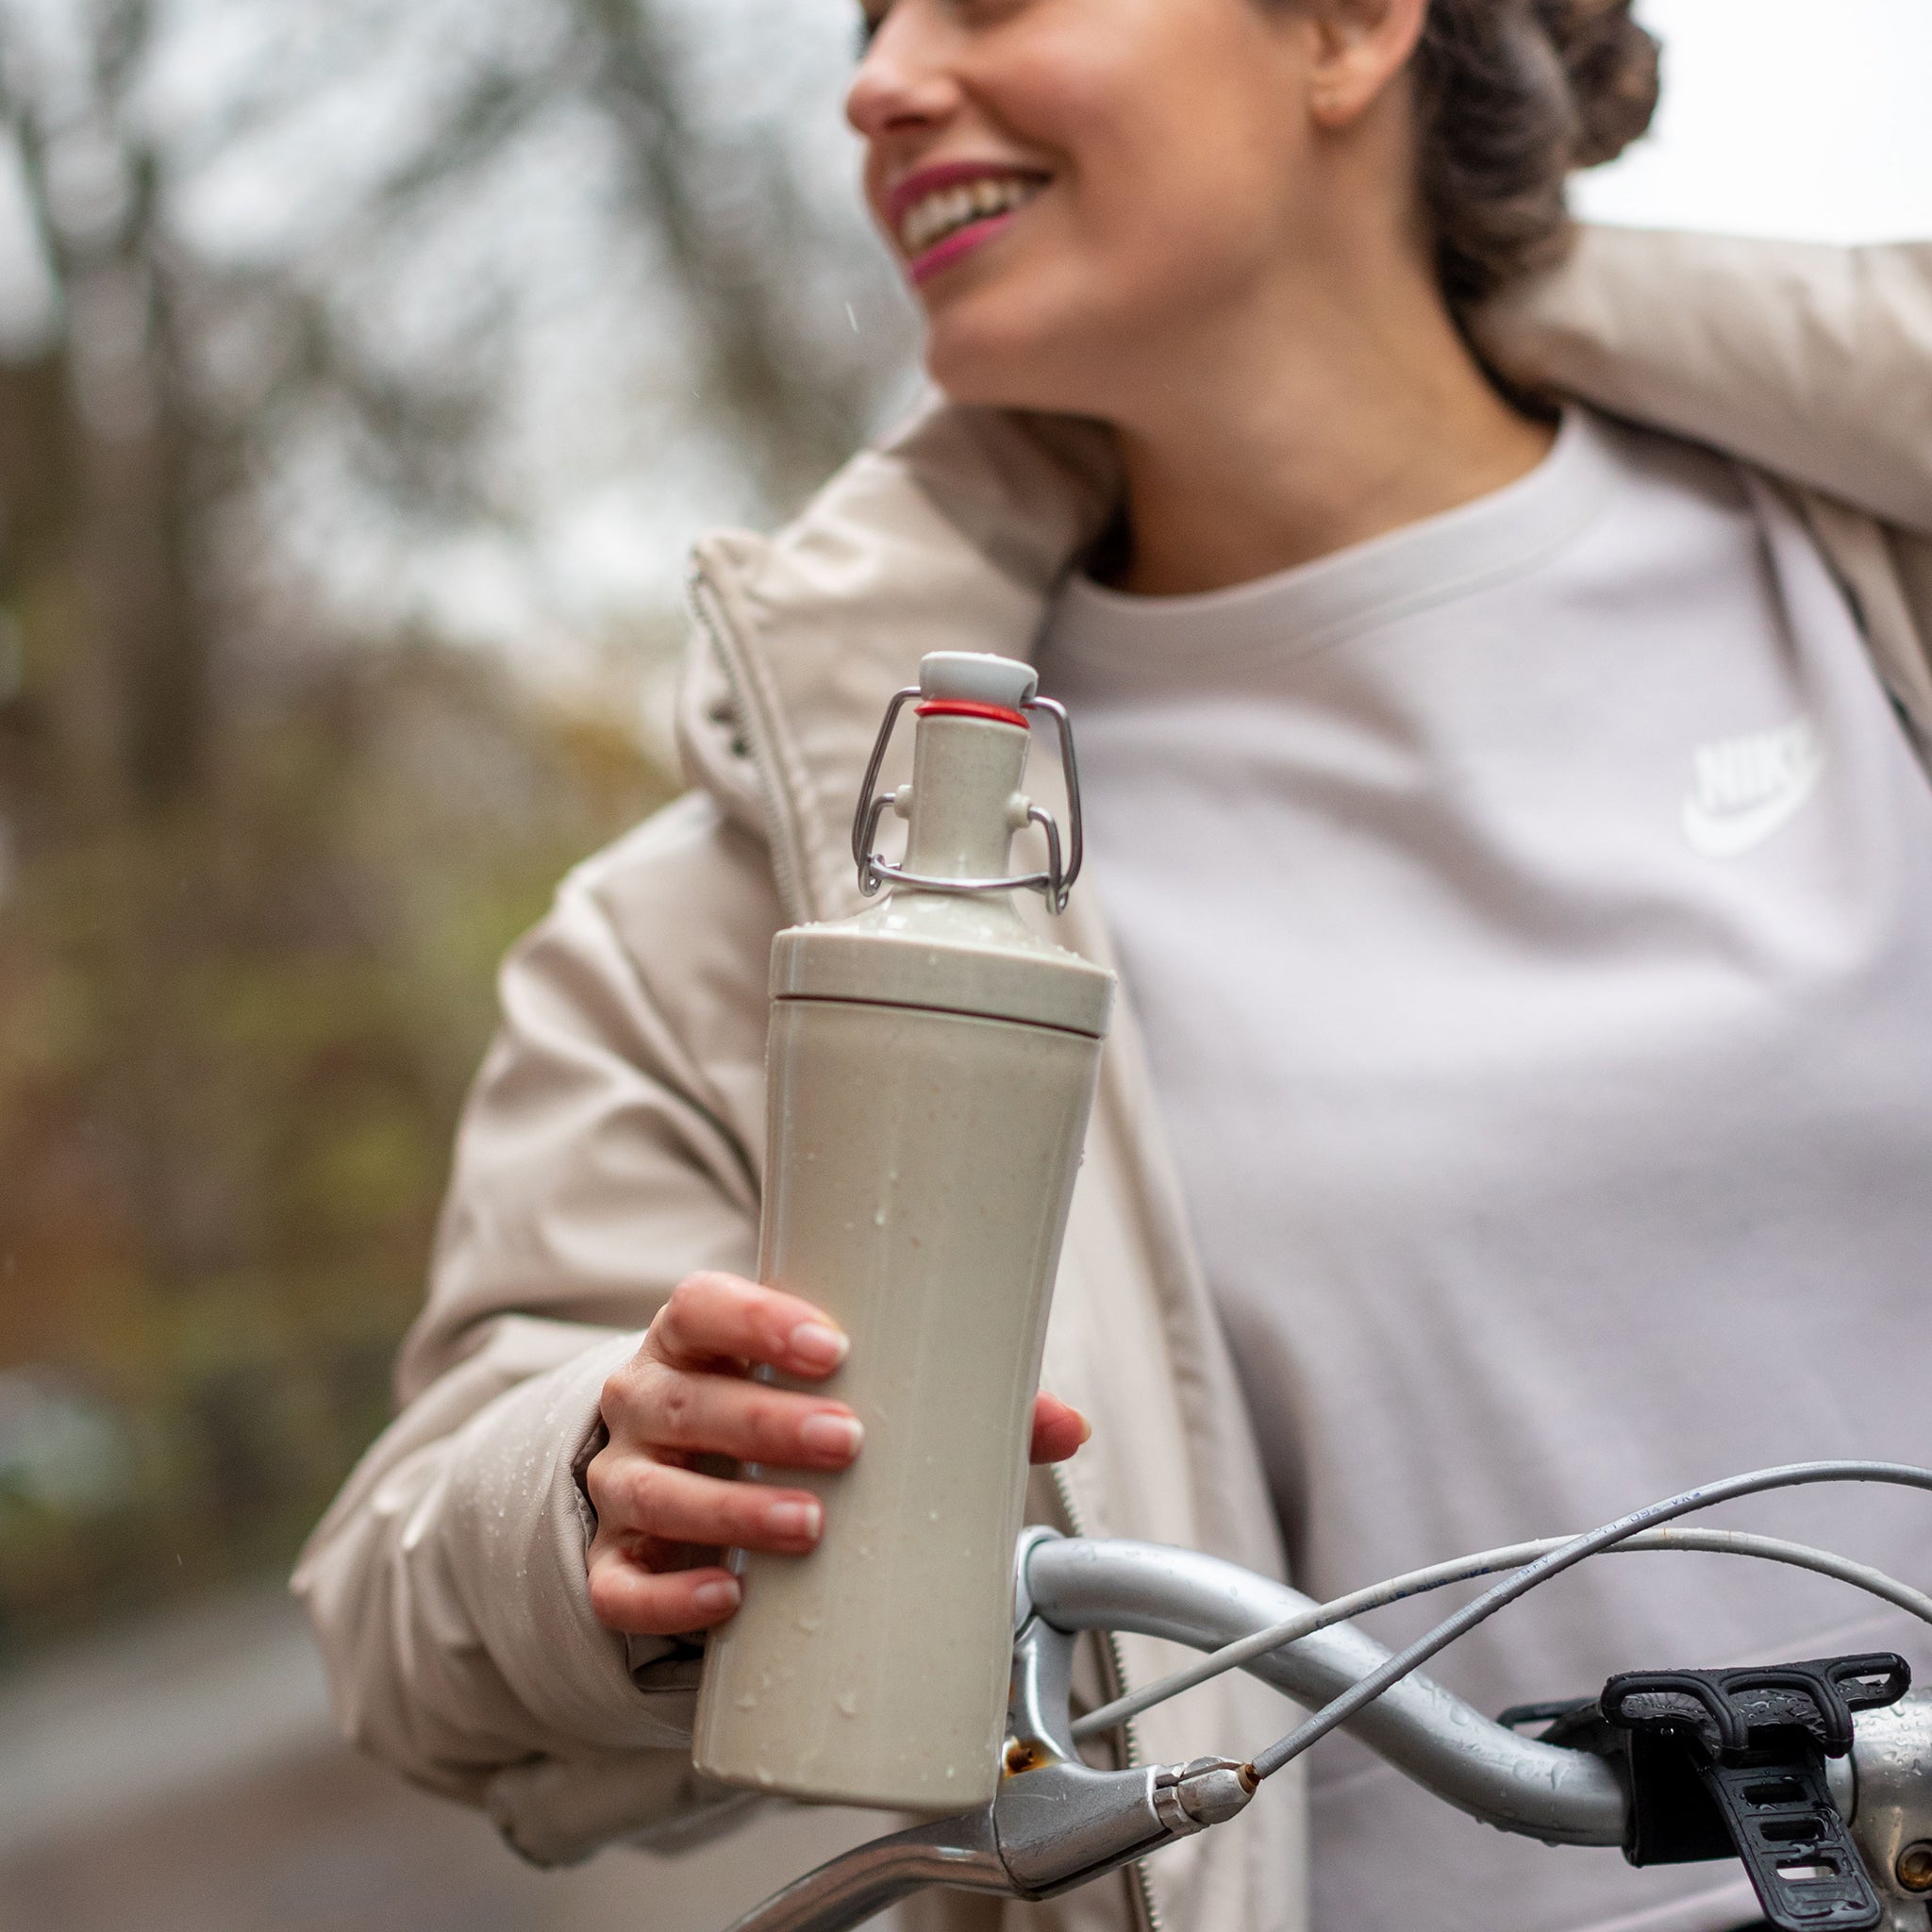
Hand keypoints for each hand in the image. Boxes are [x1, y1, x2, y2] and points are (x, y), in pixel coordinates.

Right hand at [585, 1270, 1088, 1636]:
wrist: (681, 1474)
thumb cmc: (777, 1413)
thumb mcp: (840, 1389)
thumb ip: (948, 1399)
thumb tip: (1066, 1425)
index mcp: (695, 1338)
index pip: (703, 1306)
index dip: (758, 1319)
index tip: (831, 1345)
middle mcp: (645, 1401)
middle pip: (685, 1402)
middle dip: (766, 1423)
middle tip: (848, 1441)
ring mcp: (621, 1484)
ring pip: (652, 1493)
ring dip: (730, 1512)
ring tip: (811, 1525)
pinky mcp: (610, 1564)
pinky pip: (619, 1586)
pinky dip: (668, 1596)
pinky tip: (725, 1600)